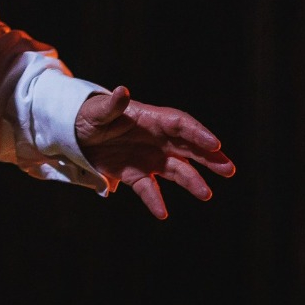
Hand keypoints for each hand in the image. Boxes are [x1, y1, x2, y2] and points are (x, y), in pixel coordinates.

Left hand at [75, 86, 235, 218]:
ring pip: (177, 170)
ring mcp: (149, 158)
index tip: (215, 144)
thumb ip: (112, 105)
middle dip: (209, 158)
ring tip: (207, 194)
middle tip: (228, 169)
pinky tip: (162, 213)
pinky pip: (150, 189)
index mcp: (151, 119)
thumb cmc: (89, 114)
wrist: (75, 132)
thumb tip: (123, 91)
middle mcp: (157, 139)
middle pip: (189, 148)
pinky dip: (155, 201)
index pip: (181, 125)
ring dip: (192, 181)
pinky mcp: (136, 175)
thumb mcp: (98, 110)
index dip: (198, 133)